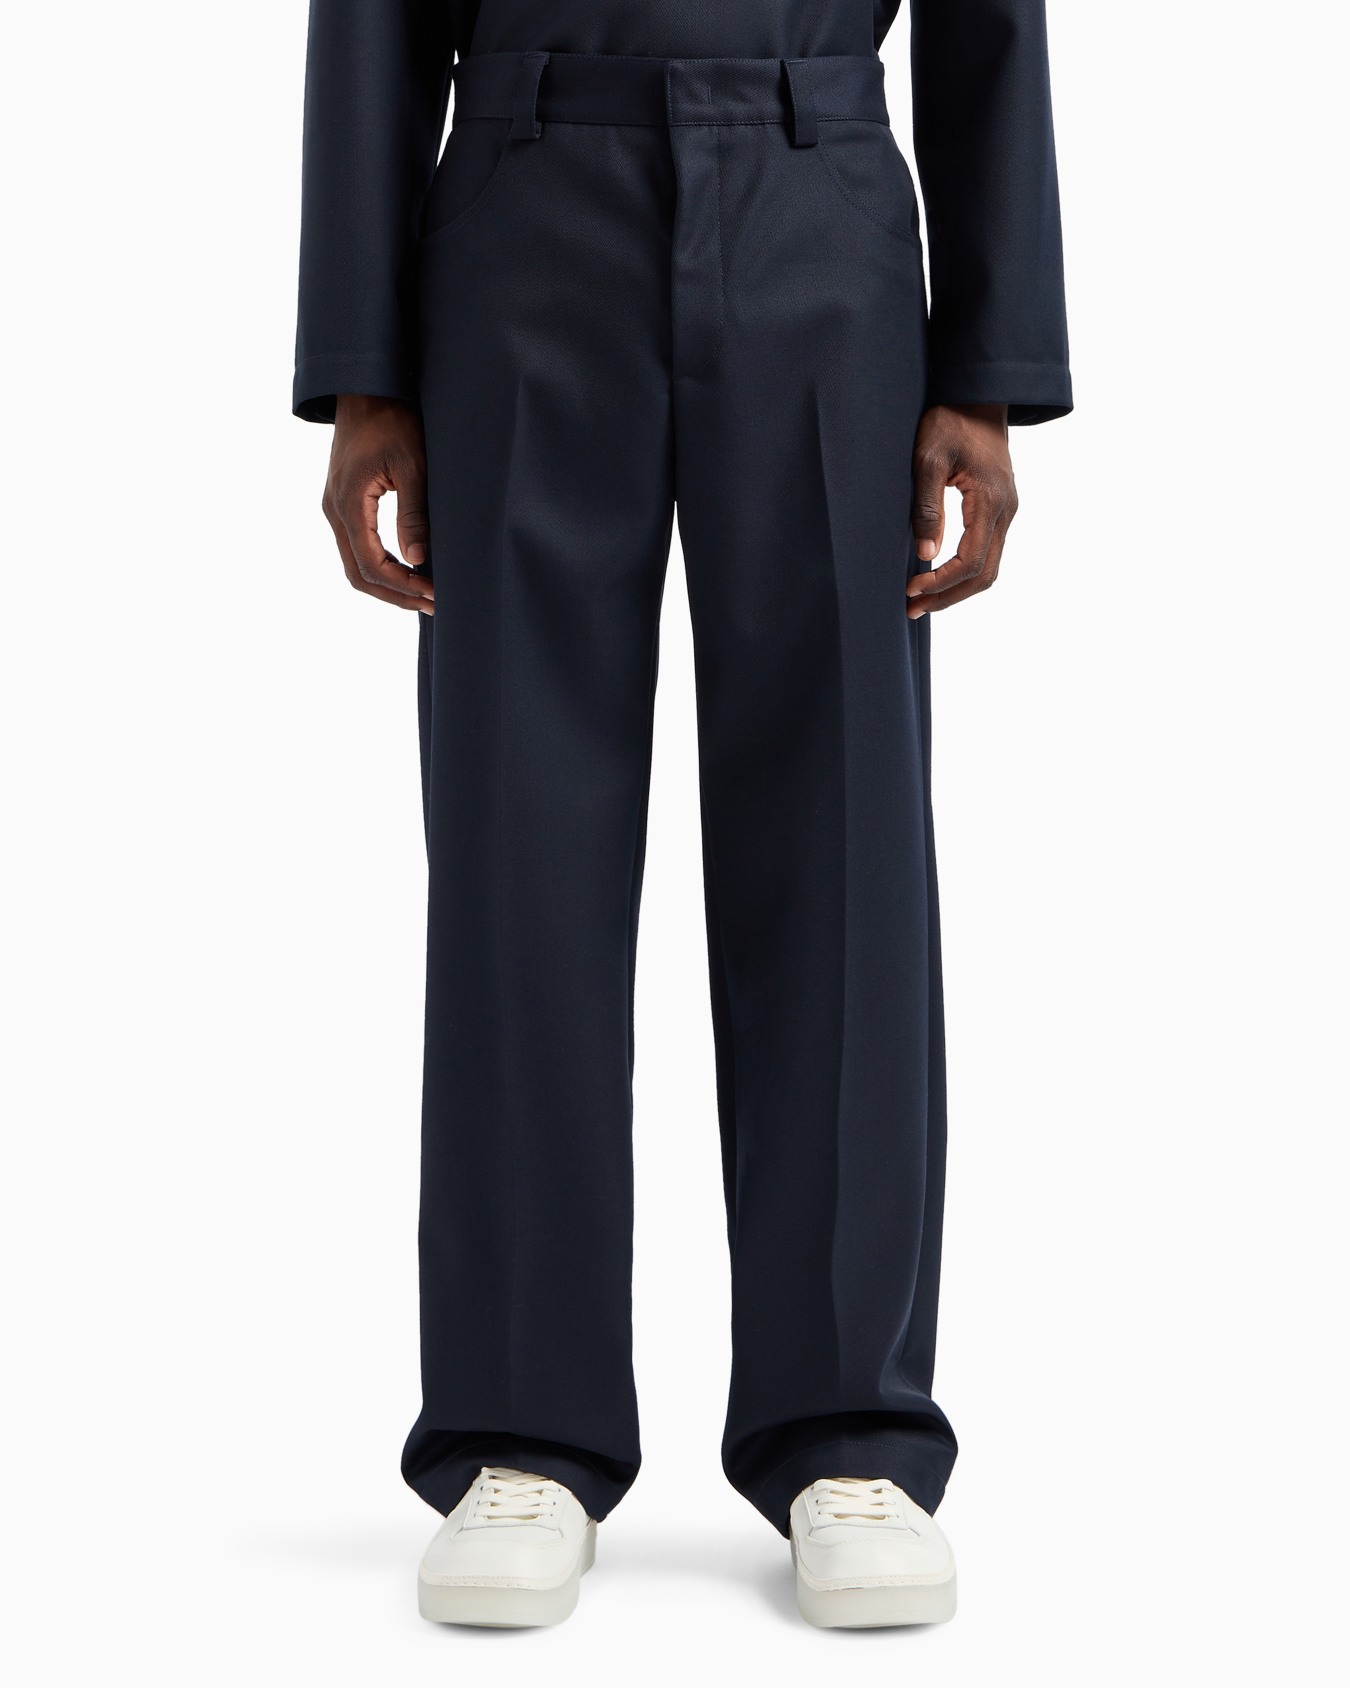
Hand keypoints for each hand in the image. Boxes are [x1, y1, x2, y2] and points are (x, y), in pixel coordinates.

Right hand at [321, 395, 434, 613]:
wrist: (365, 389)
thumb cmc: (392, 420)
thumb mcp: (412, 464)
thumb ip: (414, 513)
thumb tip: (418, 560)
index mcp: (349, 503)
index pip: (372, 564)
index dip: (404, 586)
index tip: (434, 593)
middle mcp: (335, 510)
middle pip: (358, 574)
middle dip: (396, 595)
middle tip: (433, 604)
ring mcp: (335, 508)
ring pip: (355, 565)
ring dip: (388, 584)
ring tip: (423, 594)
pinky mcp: (342, 504)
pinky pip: (356, 548)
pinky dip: (380, 567)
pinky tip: (408, 570)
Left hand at [907, 403, 1016, 617]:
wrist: (977, 397)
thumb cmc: (949, 421)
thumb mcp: (927, 458)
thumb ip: (927, 506)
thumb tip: (925, 555)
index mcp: (990, 499)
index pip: (970, 560)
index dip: (941, 582)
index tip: (911, 590)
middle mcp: (1006, 510)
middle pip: (985, 574)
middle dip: (949, 596)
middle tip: (913, 608)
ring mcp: (1006, 511)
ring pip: (989, 567)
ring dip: (957, 588)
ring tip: (923, 600)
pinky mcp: (1000, 509)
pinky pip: (987, 552)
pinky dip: (964, 572)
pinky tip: (938, 576)